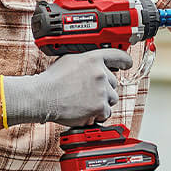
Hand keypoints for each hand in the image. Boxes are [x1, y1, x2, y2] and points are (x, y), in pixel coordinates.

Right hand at [3, 49, 132, 126]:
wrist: (43, 97)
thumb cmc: (51, 81)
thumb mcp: (68, 60)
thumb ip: (85, 61)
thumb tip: (92, 66)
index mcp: (93, 59)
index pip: (117, 56)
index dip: (124, 60)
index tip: (127, 63)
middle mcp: (100, 73)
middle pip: (114, 83)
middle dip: (104, 89)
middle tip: (88, 94)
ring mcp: (101, 90)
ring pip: (112, 99)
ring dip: (101, 103)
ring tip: (84, 103)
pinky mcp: (100, 106)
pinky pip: (106, 113)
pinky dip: (97, 115)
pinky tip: (84, 111)